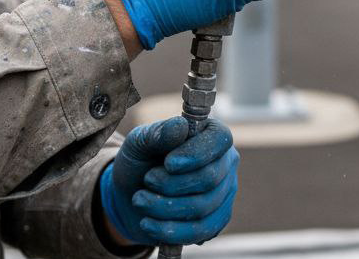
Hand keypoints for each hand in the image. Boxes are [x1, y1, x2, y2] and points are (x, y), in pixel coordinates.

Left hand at [100, 117, 238, 246]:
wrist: (132, 194)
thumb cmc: (141, 160)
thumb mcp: (140, 142)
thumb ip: (158, 133)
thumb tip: (181, 126)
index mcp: (212, 134)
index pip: (219, 140)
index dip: (196, 154)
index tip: (168, 163)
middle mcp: (225, 161)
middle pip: (210, 177)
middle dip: (171, 185)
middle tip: (146, 181)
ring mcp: (225, 191)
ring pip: (203, 207)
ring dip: (164, 208)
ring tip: (139, 201)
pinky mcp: (217, 218)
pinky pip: (202, 231)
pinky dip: (171, 231)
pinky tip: (148, 224)